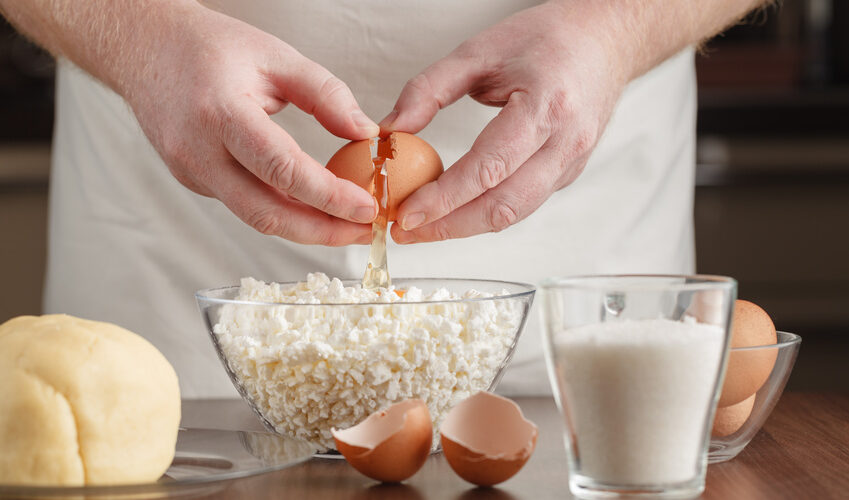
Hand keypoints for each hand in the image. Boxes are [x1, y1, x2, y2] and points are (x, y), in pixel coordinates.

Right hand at [122, 4, 378, 244]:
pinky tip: (311, 205)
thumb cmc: (208, 47)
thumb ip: (325, 94)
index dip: (328, 196)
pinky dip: (281, 209)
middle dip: (321, 231)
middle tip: (364, 231)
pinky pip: (243, 203)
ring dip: (305, 227)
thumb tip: (364, 132)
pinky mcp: (193, 180)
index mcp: (220, 113)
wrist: (144, 48)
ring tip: (347, 224)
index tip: (366, 208)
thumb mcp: (276, 55)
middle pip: (266, 212)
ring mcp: (190, 171)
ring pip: (255, 216)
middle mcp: (198, 151)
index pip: (282, 169)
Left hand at [380, 1, 630, 242]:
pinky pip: (524, 203)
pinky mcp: (569, 173)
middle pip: (503, 205)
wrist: (603, 40)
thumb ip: (429, 89)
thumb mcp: (478, 51)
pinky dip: (486, 212)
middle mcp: (566, 142)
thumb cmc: (545, 39)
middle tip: (405, 231)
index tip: (405, 213)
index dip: (444, 198)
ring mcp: (572, 162)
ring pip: (515, 213)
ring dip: (466, 227)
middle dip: (449, 226)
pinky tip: (456, 210)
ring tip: (424, 228)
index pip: (489, 168)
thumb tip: (390, 130)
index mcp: (546, 106)